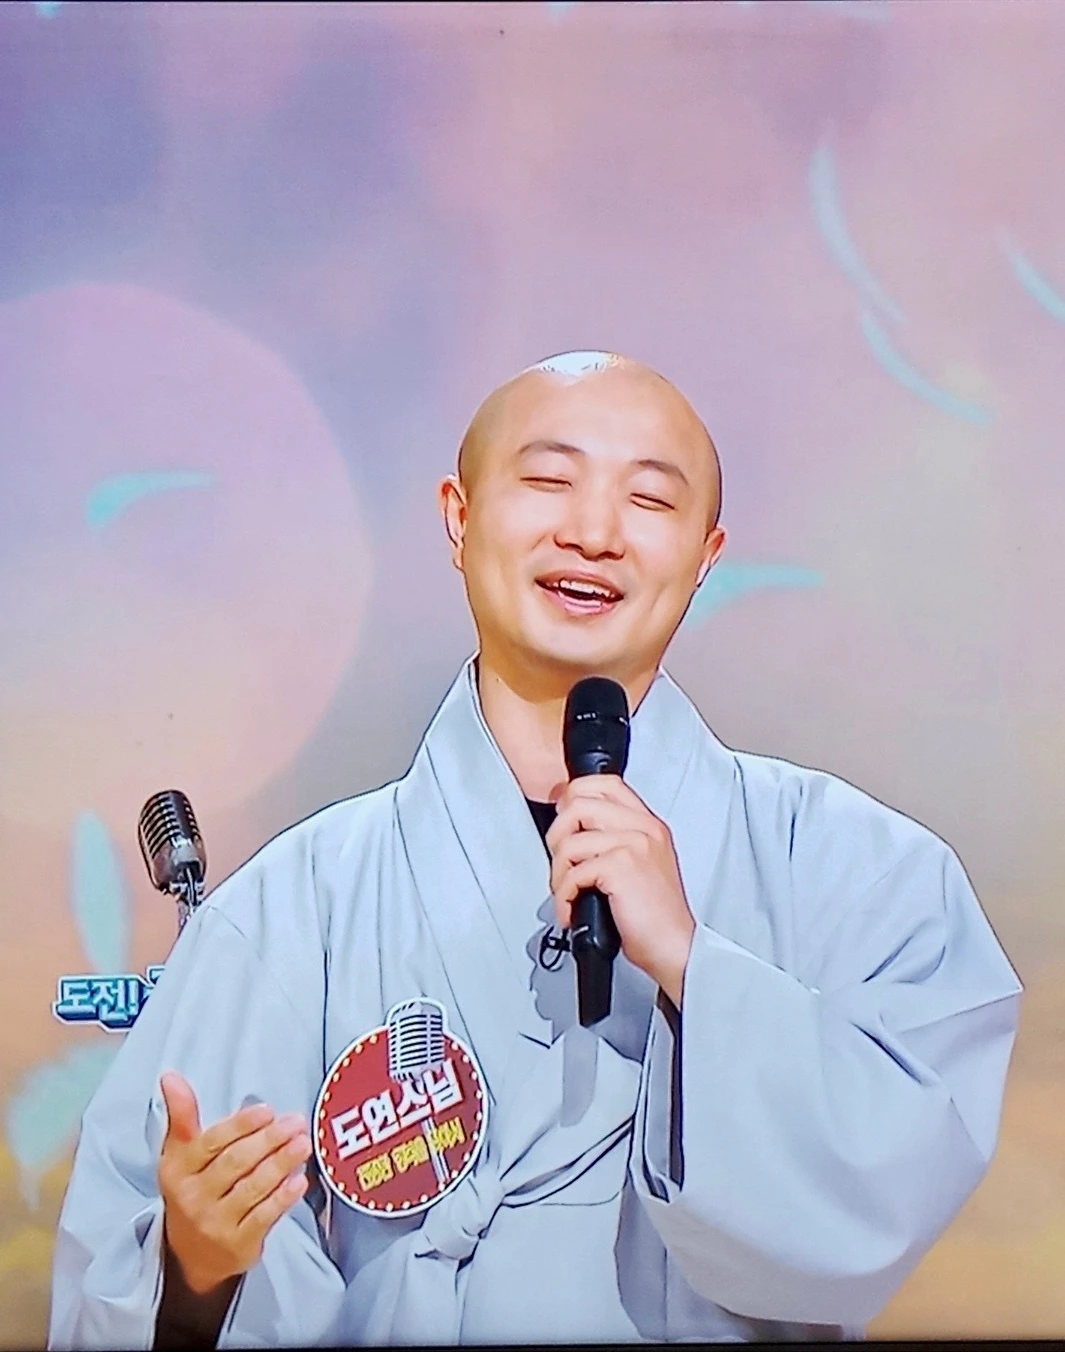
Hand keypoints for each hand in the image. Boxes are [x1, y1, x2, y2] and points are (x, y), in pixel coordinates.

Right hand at [157, 1072, 311, 1296]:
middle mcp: (192, 1197)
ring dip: (282, 1163)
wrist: (191, 1255)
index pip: (211, 1142)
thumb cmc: (194, 1188)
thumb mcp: (180, 1153)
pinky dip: (283, 1198)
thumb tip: (169, 1076)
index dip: (241, 1125)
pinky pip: (264, 1217)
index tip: (267, 1110)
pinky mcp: (238, 1245)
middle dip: (269, 1140)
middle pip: (236, 1163)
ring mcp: (215, 1224)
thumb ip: (182, 1114)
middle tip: (296, 1122)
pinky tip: (300, 1180)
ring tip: (304, 1143)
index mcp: (177, 1169)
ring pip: (253, 1188)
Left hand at [545, 776, 695, 1006]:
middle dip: (556, 834)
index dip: (573, 795)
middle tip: (561, 862)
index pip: (604, 782)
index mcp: (648, 823)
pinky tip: (571, 911)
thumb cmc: (656, 914)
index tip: (564, 821)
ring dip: (558, 873)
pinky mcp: (621, 868)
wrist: (676, 946)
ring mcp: (634, 845)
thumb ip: (615, 839)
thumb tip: (572, 828)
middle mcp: (643, 828)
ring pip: (569, 841)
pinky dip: (563, 897)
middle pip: (578, 802)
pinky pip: (573, 873)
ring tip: (567, 893)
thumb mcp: (643, 863)